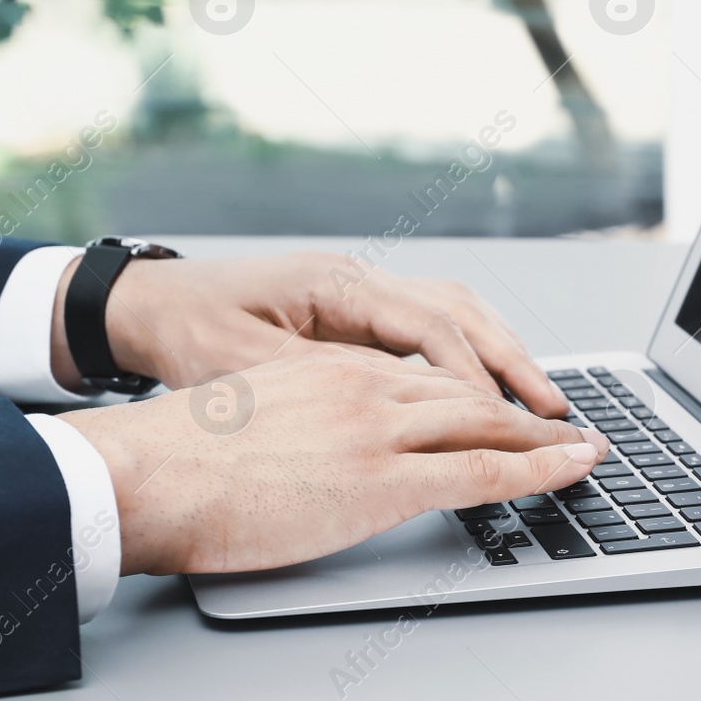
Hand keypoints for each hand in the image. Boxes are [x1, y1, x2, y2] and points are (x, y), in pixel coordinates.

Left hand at [50, 251, 569, 416]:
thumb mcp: (247, 369)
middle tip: (557, 412)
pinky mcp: (352, 308)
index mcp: (336, 286)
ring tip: (538, 401)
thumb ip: (323, 387)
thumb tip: (398, 415)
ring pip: (453, 312)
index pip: (432, 328)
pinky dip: (465, 353)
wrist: (144, 306)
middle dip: (513, 363)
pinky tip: (483, 387)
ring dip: (498, 355)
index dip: (479, 379)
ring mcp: (357, 289)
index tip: (515, 423)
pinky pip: (427, 325)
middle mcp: (357, 277)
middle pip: (460, 312)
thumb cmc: (184, 334)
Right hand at [58, 348, 607, 573]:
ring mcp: (379, 429)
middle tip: (563, 421)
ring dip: (543, 435)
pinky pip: (483, 471)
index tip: (502, 404)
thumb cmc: (180, 455)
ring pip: (486, 422)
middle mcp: (366, 385)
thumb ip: (299, 419)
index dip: (474, 389)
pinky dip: (539, 468)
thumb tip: (311, 447)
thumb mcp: (252, 415)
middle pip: (466, 390)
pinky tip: (570, 467)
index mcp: (332, 368)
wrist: (147, 472)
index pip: (425, 373)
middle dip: (523, 407)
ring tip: (583, 444)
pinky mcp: (383, 479)